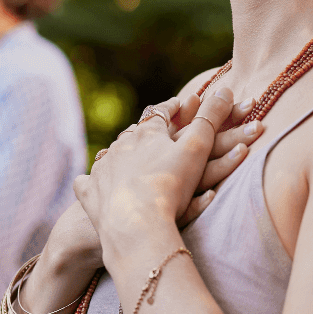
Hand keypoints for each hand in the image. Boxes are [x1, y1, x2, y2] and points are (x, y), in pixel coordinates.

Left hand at [75, 87, 246, 263]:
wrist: (136, 224)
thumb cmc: (170, 184)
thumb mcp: (197, 147)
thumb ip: (211, 118)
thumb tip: (225, 89)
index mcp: (147, 132)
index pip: (160, 113)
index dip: (172, 108)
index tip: (180, 103)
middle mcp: (120, 145)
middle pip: (134, 132)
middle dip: (146, 132)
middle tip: (154, 132)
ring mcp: (102, 169)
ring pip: (111, 154)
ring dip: (121, 154)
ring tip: (128, 158)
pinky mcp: (90, 194)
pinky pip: (86, 182)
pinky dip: (92, 181)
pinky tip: (93, 182)